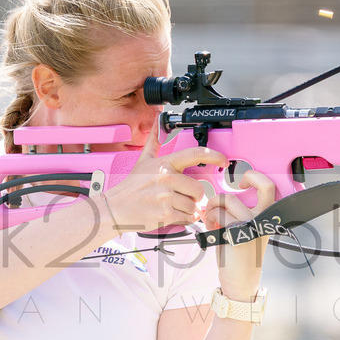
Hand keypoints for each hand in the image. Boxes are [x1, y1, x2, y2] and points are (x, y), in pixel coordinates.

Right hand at [108, 145, 227, 230]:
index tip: (223, 160)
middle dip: (194, 196)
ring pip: (193, 205)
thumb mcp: (143, 160)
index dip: (213, 156)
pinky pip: (188, 218)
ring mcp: (166, 197)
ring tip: (172, 206)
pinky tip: (172, 214)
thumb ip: (154, 141)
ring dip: (188, 209)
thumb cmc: (132, 186)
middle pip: (199, 189)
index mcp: (165, 164)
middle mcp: (166, 178)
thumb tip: (157, 120)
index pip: (194, 154)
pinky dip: (184, 219)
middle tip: (180, 197)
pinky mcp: (165, 214)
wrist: (116, 208)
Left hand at [201, 169, 276, 301]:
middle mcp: (263, 219)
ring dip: (212, 209)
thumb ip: (238, 211)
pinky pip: (219, 215)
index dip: (253, 176)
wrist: (241, 280)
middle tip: (215, 206)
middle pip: (236, 192)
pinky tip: (211, 229)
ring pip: (225, 201)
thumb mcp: (245, 229)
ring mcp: (251, 226)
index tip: (240, 183)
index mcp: (267, 216)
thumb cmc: (240, 256)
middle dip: (221, 197)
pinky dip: (210, 219)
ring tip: (210, 222)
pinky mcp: (238, 234)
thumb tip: (219, 197)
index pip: (267, 185)